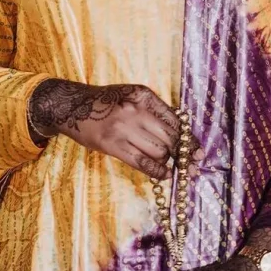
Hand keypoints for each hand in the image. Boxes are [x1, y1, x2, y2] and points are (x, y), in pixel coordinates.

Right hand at [28, 79, 200, 179]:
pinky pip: (142, 162)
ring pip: (158, 150)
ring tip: (174, 168)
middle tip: (192, 164)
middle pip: (169, 137)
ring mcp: (123, 128)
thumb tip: (181, 132)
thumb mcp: (132, 95)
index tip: (198, 151)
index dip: (189, 138)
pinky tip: (164, 174)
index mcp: (144, 95)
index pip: (175, 120)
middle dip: (183, 153)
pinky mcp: (112, 145)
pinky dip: (157, 171)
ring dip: (169, 162)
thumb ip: (154, 110)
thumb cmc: (106, 102)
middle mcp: (135, 110)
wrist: (71, 106)